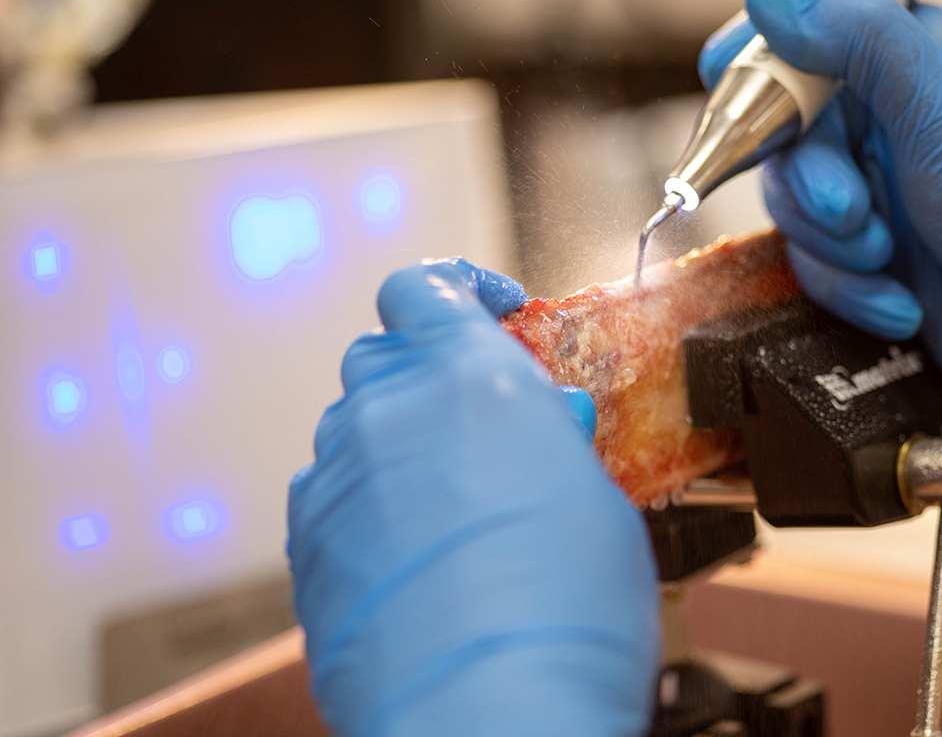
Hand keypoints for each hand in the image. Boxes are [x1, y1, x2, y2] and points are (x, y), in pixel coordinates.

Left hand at [287, 259, 657, 736]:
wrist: (490, 714)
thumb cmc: (565, 611)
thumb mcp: (595, 496)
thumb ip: (552, 438)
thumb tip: (542, 423)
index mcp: (466, 377)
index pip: (427, 287)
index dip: (460, 290)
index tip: (494, 312)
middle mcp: (387, 414)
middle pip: (384, 355)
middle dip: (429, 375)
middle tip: (483, 423)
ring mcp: (336, 479)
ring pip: (356, 428)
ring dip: (400, 443)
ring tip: (455, 502)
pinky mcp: (305, 545)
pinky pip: (331, 495)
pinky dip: (368, 503)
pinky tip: (415, 553)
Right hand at [700, 0, 941, 522]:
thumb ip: (858, 44)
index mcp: (922, 62)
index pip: (819, 36)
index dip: (766, 59)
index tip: (721, 76)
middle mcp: (896, 123)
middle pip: (789, 132)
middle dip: (813, 182)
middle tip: (849, 211)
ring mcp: (881, 192)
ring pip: (793, 204)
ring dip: (834, 246)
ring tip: (886, 261)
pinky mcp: (872, 257)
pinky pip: (814, 264)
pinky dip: (851, 289)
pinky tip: (902, 303)